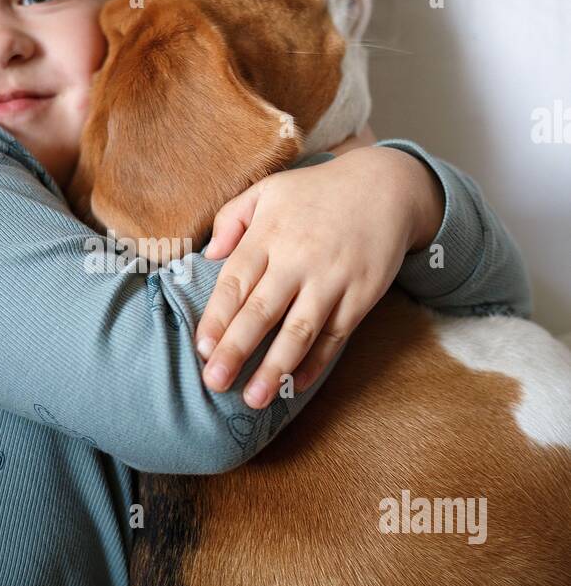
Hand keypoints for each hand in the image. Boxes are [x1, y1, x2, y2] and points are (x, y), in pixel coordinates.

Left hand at [195, 141, 444, 407]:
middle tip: (215, 382)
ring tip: (253, 399)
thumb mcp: (269, 190)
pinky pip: (335, 336)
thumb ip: (232, 219)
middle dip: (236, 350)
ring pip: (299, 331)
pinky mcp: (361, 295)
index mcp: (268, 235)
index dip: (216, 318)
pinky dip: (316, 362)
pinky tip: (295, 384)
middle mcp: (298, 259)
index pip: (235, 282)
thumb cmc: (316, 193)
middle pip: (261, 311)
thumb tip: (207, 255)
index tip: (202, 348)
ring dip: (275, 368)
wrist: (385, 186)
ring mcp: (332, 280)